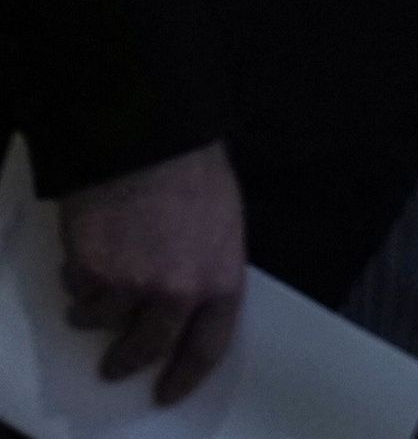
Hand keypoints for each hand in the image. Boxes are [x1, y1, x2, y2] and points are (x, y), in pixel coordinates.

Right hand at [57, 141, 244, 404]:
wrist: (150, 142)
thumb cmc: (195, 173)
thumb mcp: (224, 224)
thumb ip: (207, 267)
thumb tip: (189, 298)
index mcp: (220, 279)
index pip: (208, 346)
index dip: (186, 374)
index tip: (166, 391)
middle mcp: (176, 293)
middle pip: (147, 347)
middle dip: (127, 361)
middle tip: (114, 367)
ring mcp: (129, 286)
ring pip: (102, 321)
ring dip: (96, 310)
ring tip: (98, 286)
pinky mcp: (89, 273)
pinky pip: (77, 292)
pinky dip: (78, 280)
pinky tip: (85, 255)